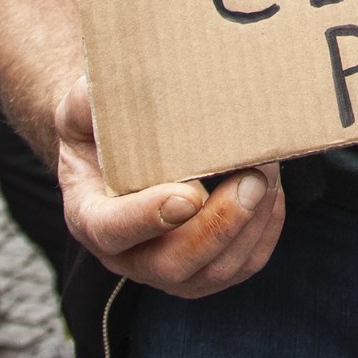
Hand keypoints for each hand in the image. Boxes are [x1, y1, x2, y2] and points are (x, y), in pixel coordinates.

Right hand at [56, 76, 283, 297]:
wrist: (120, 149)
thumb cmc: (104, 123)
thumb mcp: (86, 105)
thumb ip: (93, 99)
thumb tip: (121, 84)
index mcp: (89, 213)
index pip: (109, 229)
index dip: (147, 217)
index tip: (188, 194)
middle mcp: (124, 254)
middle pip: (171, 265)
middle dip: (218, 225)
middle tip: (251, 179)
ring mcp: (164, 268)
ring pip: (213, 272)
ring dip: (249, 225)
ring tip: (267, 173)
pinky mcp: (202, 270)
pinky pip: (240, 266)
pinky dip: (263, 232)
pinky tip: (271, 193)